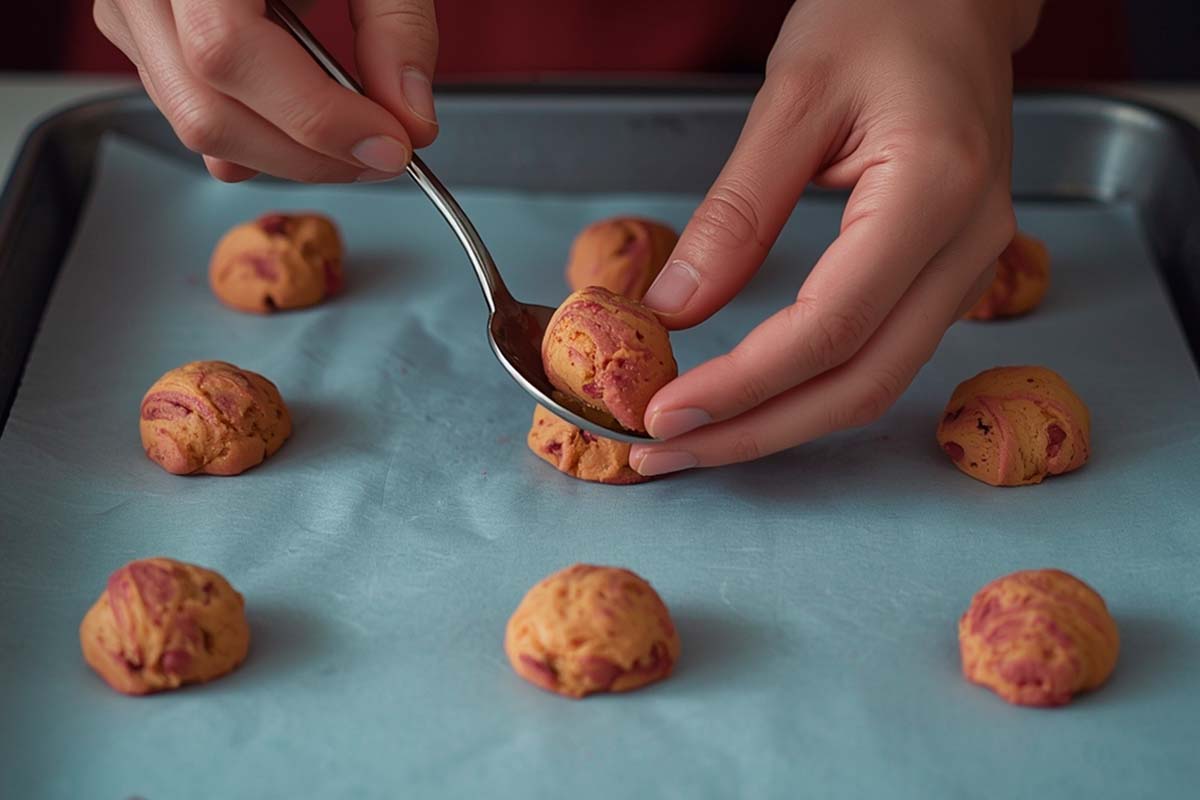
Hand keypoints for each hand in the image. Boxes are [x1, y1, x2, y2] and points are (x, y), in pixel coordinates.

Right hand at [94, 0, 438, 181]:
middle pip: (207, 111)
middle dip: (310, 156)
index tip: (389, 144)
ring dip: (290, 157)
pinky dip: (263, 140)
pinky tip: (310, 124)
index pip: (228, 51)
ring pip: (199, 129)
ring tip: (356, 139)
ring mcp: (130, 14)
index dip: (316, 116)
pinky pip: (197, 118)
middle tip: (384, 154)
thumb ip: (397, 25)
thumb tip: (411, 117)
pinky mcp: (142, 41)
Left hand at [630, 0, 1042, 475]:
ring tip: (692, 438)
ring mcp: (971, 267)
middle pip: (861, 384)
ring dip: (778, 423)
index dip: (742, 385)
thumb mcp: (791, 97)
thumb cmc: (880, 16)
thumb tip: (673, 310)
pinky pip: (880, 354)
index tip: (662, 412)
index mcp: (935, 191)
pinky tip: (749, 399)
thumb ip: (735, 212)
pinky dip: (808, 390)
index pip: (830, 326)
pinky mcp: (948, 273)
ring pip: (874, 383)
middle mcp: (969, 246)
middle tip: (661, 453)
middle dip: (753, 433)